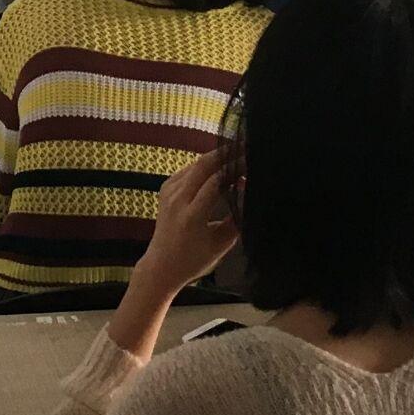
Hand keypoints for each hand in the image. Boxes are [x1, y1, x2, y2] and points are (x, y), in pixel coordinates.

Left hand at [135, 150, 239, 295]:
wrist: (161, 265)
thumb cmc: (195, 260)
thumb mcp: (221, 244)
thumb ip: (237, 219)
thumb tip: (250, 193)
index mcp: (192, 215)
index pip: (215, 182)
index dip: (234, 170)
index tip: (252, 163)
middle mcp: (177, 199)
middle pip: (203, 165)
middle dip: (225, 155)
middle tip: (245, 149)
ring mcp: (168, 192)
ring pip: (195, 165)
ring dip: (216, 158)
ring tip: (236, 157)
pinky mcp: (165, 188)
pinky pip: (187, 170)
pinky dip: (204, 166)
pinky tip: (218, 167)